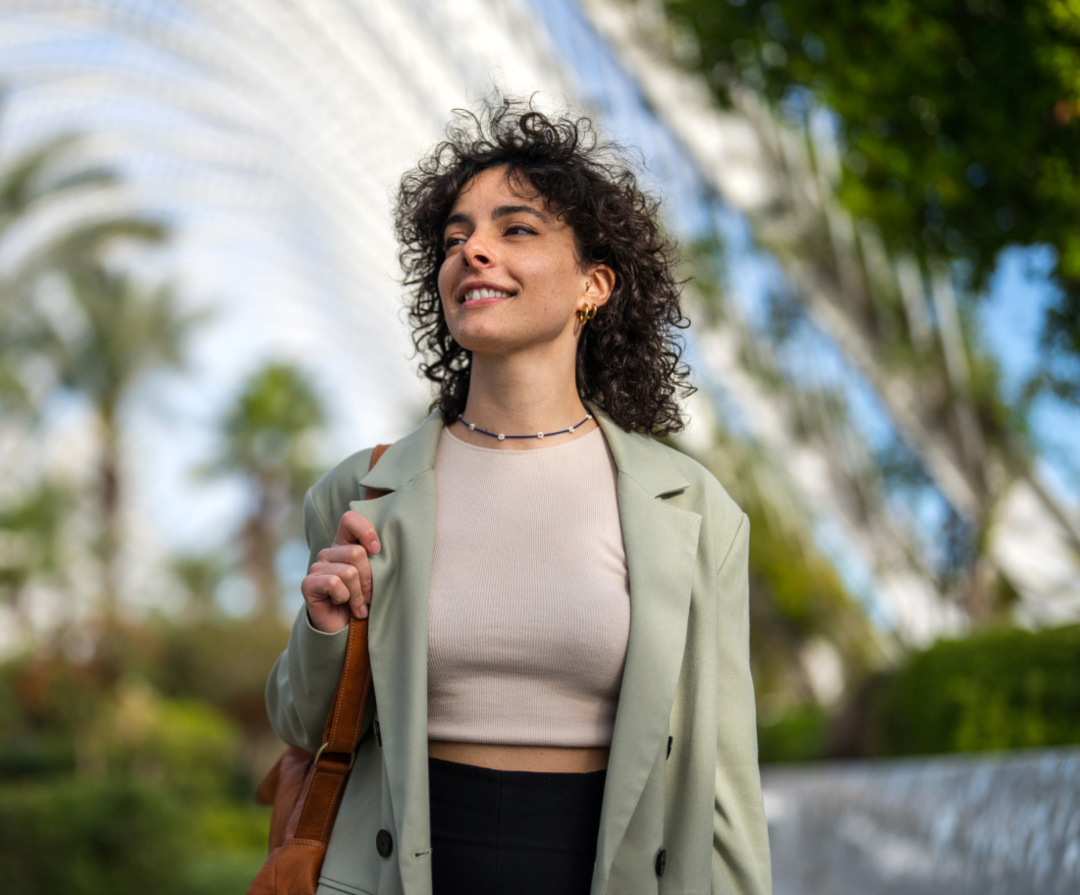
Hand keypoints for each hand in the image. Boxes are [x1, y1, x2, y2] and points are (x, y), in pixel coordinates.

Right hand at [300, 511, 380, 633]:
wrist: (343, 630)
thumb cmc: (363, 601)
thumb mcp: (373, 577)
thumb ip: (375, 560)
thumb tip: (379, 550)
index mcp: (344, 544)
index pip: (350, 520)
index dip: (366, 531)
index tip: (377, 550)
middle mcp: (329, 553)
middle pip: (357, 553)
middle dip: (368, 579)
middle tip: (368, 596)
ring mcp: (316, 567)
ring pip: (349, 572)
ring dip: (358, 594)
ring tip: (358, 605)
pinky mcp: (308, 584)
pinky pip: (334, 584)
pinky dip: (344, 598)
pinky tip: (341, 604)